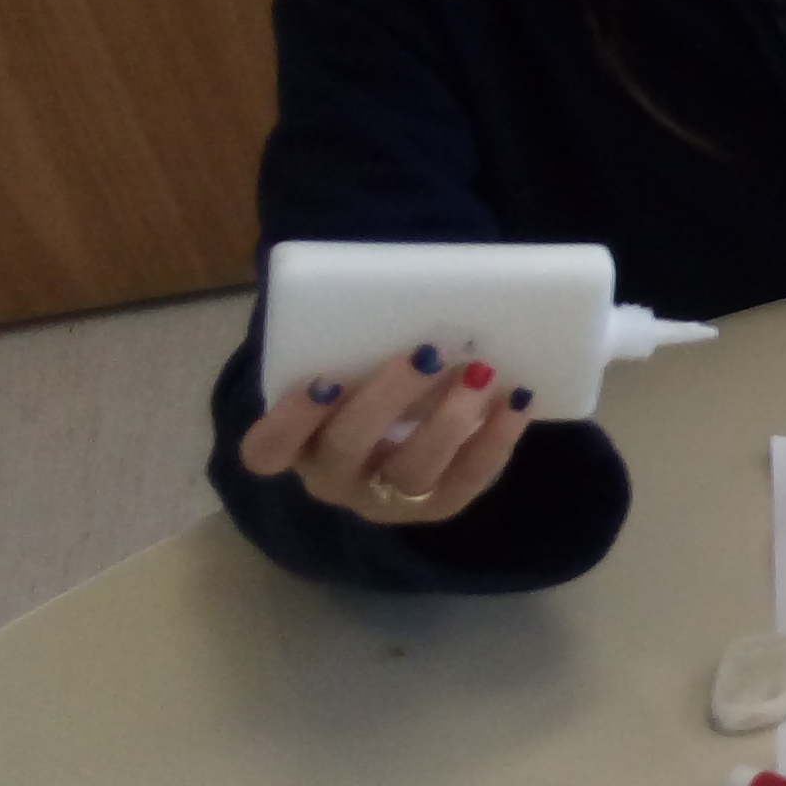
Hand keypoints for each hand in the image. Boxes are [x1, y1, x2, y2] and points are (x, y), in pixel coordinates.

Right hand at [236, 346, 534, 529]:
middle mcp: (332, 478)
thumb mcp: (344, 357)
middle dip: (388, 399)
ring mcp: (385, 499)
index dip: (289, 421)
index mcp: (294, 442)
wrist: (401, 418)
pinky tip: (517, 400)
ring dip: (450, 420)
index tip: (323, 379)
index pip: (268, 448)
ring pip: (413, 471)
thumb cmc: (361, 374)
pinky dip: (495, 439)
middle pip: (347, 449)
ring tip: (482, 373)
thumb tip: (395, 280)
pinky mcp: (438, 505)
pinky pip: (468, 479)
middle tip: (428, 353)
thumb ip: (347, 335)